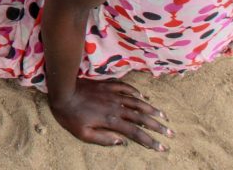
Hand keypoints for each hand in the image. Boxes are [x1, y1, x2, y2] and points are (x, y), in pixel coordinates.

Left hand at [48, 77, 171, 150]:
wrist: (61, 91)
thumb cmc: (69, 115)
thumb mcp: (82, 134)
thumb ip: (103, 139)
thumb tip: (121, 142)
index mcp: (111, 120)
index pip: (136, 133)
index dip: (150, 141)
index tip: (161, 147)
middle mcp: (115, 107)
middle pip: (141, 117)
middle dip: (157, 126)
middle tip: (171, 133)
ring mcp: (111, 94)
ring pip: (137, 102)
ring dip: (151, 109)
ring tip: (163, 115)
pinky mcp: (106, 85)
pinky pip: (124, 87)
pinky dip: (135, 91)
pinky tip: (142, 95)